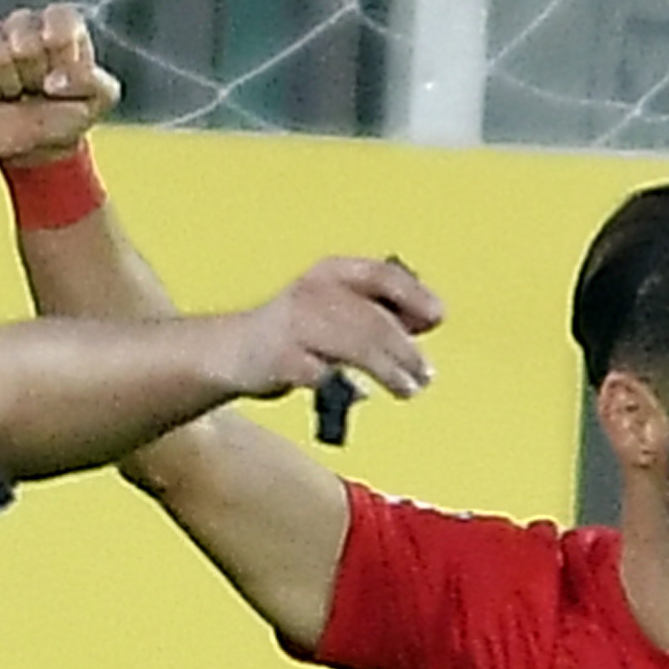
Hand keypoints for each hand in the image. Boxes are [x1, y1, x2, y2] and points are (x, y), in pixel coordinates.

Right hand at [0, 4, 120, 169]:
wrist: (34, 147)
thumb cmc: (68, 114)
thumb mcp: (99, 100)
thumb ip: (91, 81)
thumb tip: (53, 80)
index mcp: (61, 26)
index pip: (58, 17)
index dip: (58, 48)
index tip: (59, 75)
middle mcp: (25, 25)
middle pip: (22, 32)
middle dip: (33, 71)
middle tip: (38, 89)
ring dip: (8, 82)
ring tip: (16, 93)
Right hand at [226, 255, 445, 411]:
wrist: (230, 351)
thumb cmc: (296, 333)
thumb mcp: (337, 309)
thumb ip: (380, 311)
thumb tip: (431, 317)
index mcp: (331, 273)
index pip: (382, 275)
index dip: (414, 295)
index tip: (438, 317)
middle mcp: (313, 292)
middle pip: (372, 318)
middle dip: (405, 349)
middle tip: (426, 374)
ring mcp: (294, 324)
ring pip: (354, 344)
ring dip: (387, 369)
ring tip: (408, 389)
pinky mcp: (279, 357)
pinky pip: (323, 375)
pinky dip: (344, 386)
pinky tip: (357, 394)